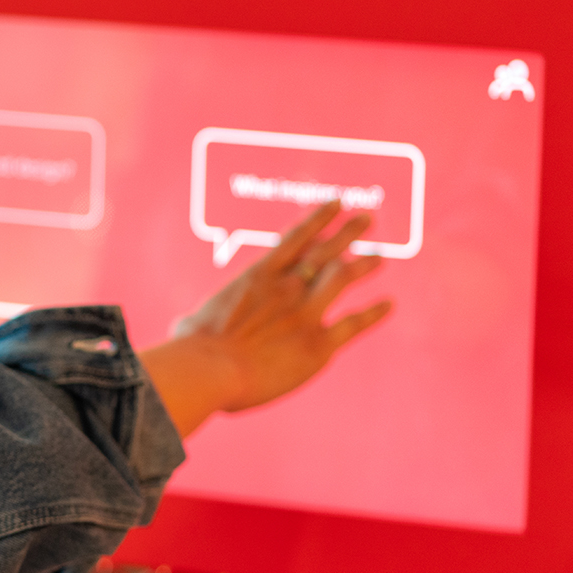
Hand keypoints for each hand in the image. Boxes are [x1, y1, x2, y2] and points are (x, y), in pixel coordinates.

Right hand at [139, 201, 392, 436]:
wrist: (209, 369)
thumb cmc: (192, 348)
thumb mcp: (191, 323)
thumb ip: (198, 318)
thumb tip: (185, 325)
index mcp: (258, 276)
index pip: (296, 238)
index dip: (319, 218)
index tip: (337, 203)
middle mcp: (287, 286)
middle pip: (326, 250)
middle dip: (349, 232)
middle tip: (368, 220)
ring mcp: (306, 312)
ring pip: (344, 279)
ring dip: (364, 265)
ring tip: (379, 257)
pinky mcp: (319, 344)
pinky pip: (353, 324)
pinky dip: (373, 313)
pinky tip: (387, 305)